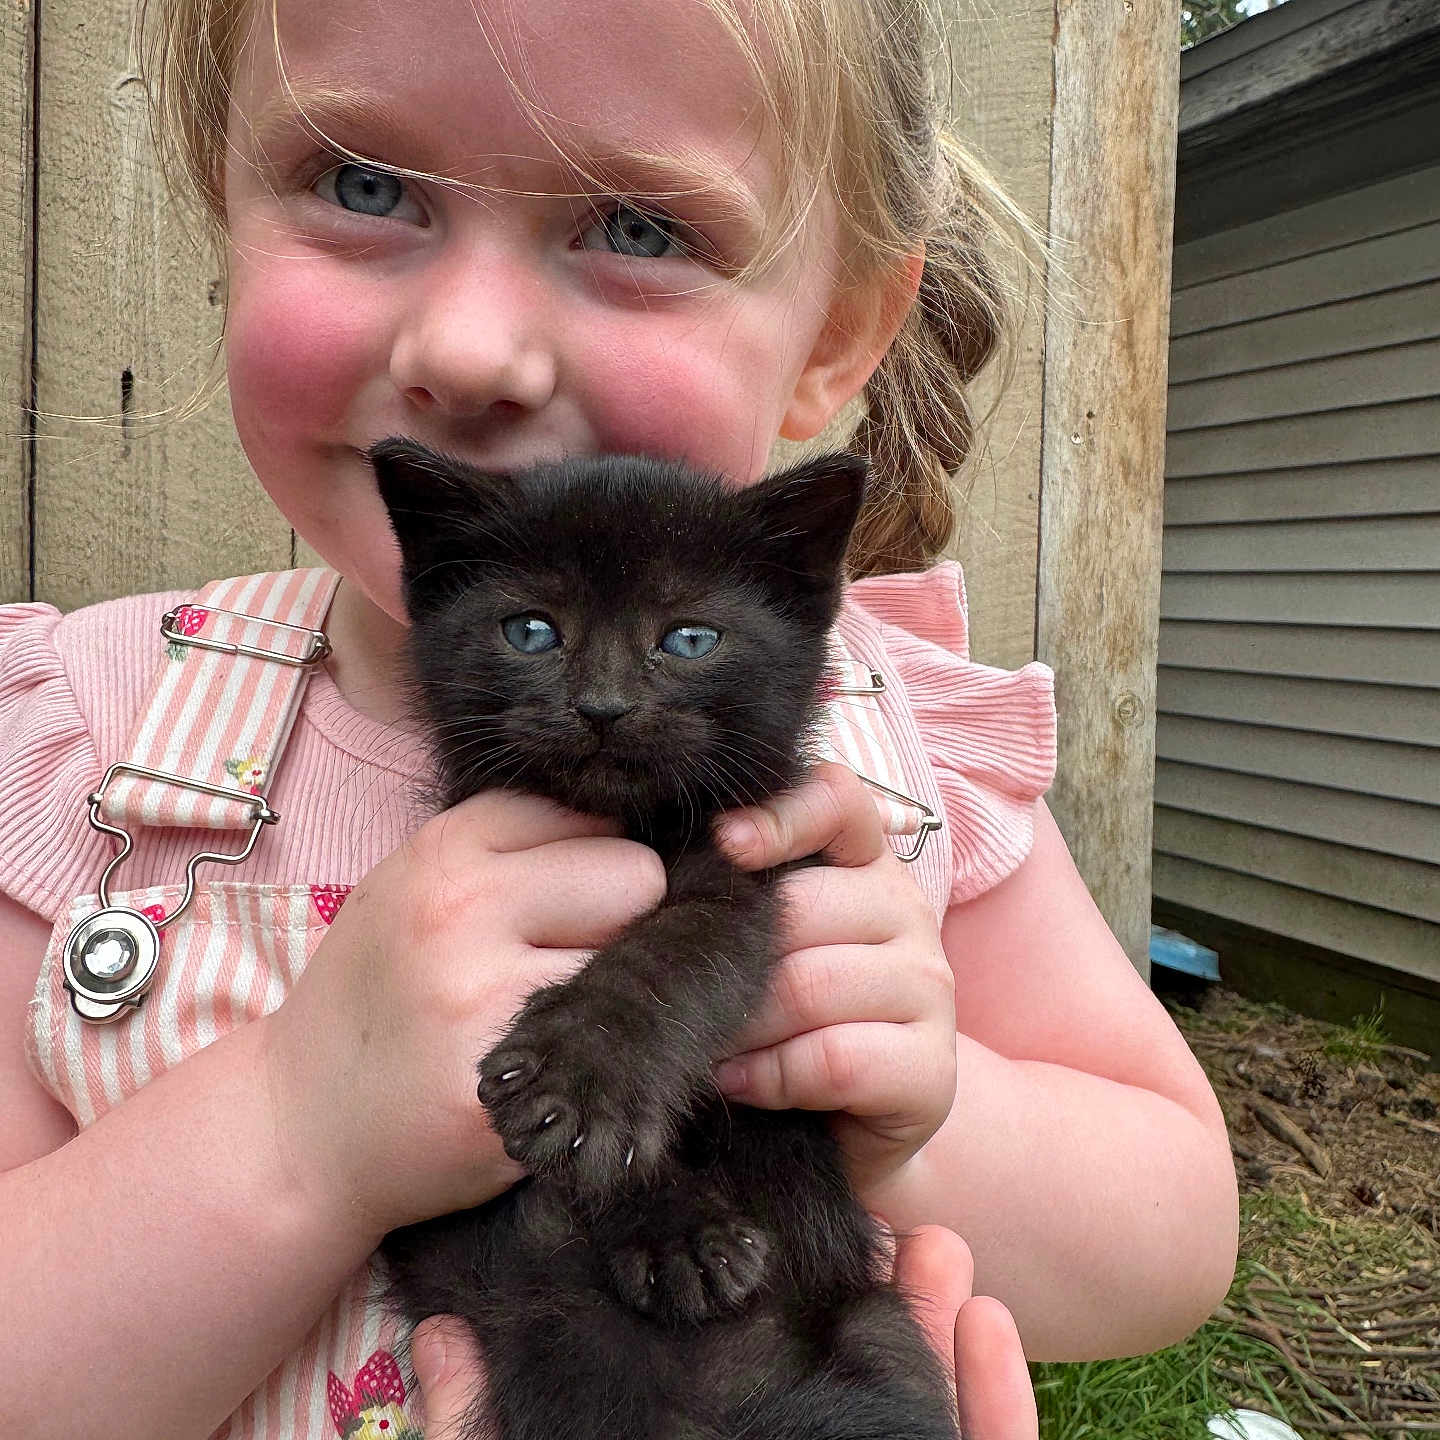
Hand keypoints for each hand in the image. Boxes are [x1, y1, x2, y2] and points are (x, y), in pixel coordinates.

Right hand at [261, 790, 666, 1236]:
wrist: (296, 1135)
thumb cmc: (374, 1000)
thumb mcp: (410, 889)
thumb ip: (508, 850)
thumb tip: (633, 830)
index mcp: (441, 852)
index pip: (587, 814)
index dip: (588, 861)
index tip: (560, 902)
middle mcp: (462, 911)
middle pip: (636, 876)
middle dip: (620, 917)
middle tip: (560, 963)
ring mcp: (486, 1001)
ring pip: (635, 964)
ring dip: (609, 993)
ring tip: (544, 1022)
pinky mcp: (510, 1092)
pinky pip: (613, 1051)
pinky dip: (594, 1060)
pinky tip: (540, 1074)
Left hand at [410, 1226, 1038, 1439]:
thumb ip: (484, 1439)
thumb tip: (440, 1342)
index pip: (735, 1389)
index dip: (754, 1308)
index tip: (759, 1223)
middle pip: (834, 1388)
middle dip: (861, 1301)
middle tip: (870, 1215)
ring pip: (915, 1416)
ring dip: (934, 1327)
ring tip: (934, 1240)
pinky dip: (996, 1401)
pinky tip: (988, 1320)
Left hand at [711, 763, 957, 1192]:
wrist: (846, 1132)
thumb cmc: (782, 1020)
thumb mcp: (759, 942)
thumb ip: (732, 892)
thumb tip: (649, 864)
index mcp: (865, 863)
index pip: (837, 801)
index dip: (780, 814)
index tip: (723, 843)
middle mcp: (908, 912)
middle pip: (801, 908)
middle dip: (725, 959)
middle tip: (682, 994)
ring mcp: (930, 989)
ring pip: (808, 986)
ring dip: (739, 1025)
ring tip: (707, 1045)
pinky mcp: (932, 1069)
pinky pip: (832, 1059)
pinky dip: (769, 1076)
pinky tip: (742, 1083)